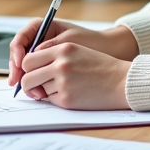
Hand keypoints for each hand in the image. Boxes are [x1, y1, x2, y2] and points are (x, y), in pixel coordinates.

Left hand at [16, 42, 131, 109]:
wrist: (121, 81)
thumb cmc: (101, 66)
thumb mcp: (78, 51)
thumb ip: (54, 55)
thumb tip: (29, 68)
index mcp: (63, 49)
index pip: (29, 59)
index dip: (28, 67)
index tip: (32, 71)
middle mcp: (61, 64)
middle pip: (27, 76)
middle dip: (29, 83)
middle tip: (36, 86)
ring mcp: (63, 83)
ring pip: (38, 89)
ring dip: (45, 91)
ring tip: (63, 87)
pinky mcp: (67, 99)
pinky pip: (50, 100)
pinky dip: (56, 98)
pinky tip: (71, 93)